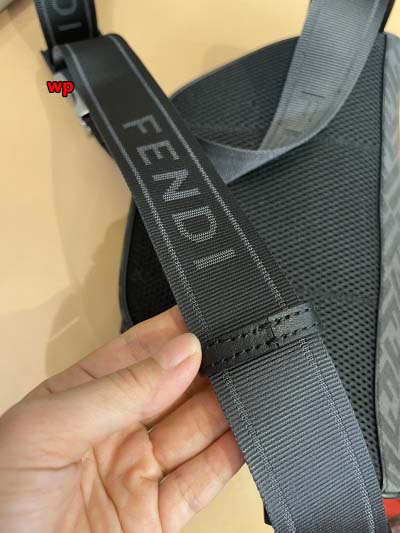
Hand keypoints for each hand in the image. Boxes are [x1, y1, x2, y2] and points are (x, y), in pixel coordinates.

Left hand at [0, 307, 242, 532]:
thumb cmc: (0, 501)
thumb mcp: (47, 429)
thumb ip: (118, 390)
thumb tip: (178, 353)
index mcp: (82, 398)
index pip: (137, 353)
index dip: (173, 333)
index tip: (207, 318)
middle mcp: (115, 430)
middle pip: (174, 388)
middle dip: (207, 367)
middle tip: (240, 348)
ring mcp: (139, 471)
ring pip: (196, 428)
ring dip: (225, 405)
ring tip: (253, 382)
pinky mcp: (159, 515)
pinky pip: (203, 479)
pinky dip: (230, 455)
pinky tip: (248, 430)